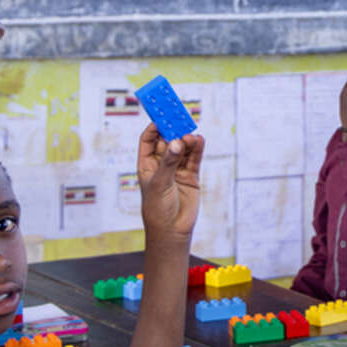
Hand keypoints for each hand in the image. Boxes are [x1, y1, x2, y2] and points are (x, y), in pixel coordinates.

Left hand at [138, 125, 204, 239]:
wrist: (172, 229)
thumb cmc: (157, 208)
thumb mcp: (160, 183)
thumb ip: (170, 162)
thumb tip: (178, 142)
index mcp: (146, 165)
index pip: (148, 141)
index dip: (154, 129)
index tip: (162, 117)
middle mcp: (162, 165)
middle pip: (168, 142)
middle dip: (174, 131)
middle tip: (180, 119)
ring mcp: (177, 170)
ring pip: (183, 149)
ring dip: (187, 141)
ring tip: (192, 136)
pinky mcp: (191, 176)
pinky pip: (194, 159)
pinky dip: (198, 149)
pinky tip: (200, 141)